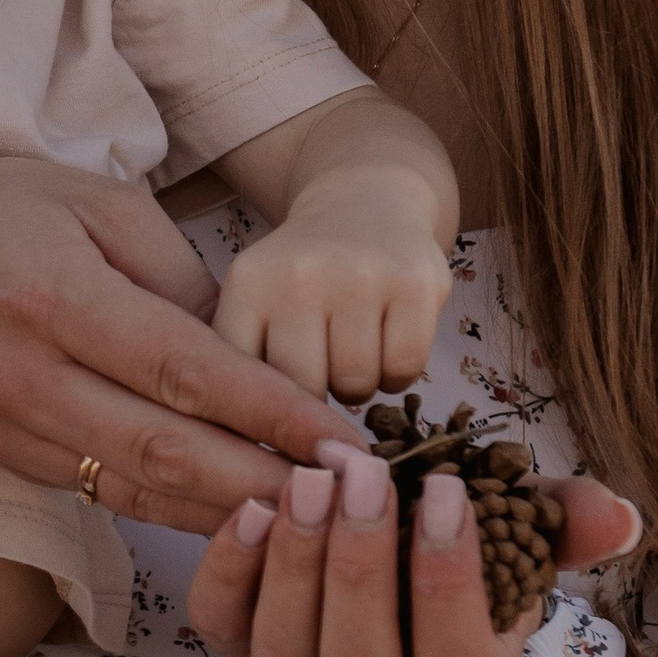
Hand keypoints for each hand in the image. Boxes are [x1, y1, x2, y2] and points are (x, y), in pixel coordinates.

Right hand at [0, 157, 361, 531]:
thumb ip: (172, 272)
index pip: (184, 371)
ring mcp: (9, 429)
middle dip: (270, 481)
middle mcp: (27, 377)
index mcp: (55, 298)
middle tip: (354, 498)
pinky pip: (104, 493)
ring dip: (231, 511)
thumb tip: (246, 350)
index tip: (345, 438)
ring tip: (317, 520)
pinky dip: (176, 507)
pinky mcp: (3, 460)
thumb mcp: (84, 200)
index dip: (272, 412)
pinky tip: (237, 512)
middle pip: (167, 450)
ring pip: (138, 488)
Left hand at [185, 445, 643, 656]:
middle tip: (360, 475)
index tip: (444, 493)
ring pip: (285, 656)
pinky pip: (221, 626)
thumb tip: (620, 516)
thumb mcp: (519, 526)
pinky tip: (253, 506)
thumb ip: (564, 522)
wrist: (385, 537)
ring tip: (309, 479)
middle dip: (358, 568)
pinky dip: (229, 570)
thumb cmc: (458, 537)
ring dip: (294, 564)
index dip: (447, 586)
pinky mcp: (239, 643)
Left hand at [210, 175, 451, 402]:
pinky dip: (398, 374)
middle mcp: (300, 275)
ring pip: (357, 386)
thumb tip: (256, 452)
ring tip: (352, 353)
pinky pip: (404, 369)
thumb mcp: (254, 303)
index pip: (246, 380)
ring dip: (358, 387)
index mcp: (249, 284)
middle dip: (316, 396)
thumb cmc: (302, 276)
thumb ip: (243, 364)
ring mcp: (360, 276)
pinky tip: (387, 344)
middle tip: (322, 372)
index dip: (263, 411)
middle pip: (305, 391)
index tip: (273, 420)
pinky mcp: (415, 283)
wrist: (364, 204)